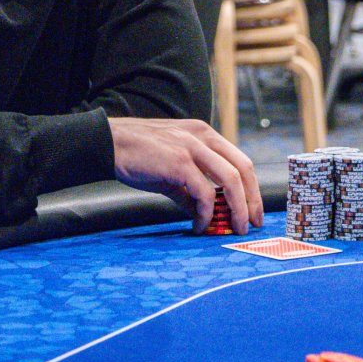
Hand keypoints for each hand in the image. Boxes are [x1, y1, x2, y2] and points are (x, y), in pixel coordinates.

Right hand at [107, 117, 263, 234]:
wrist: (109, 144)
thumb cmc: (138, 155)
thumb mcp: (171, 166)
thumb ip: (189, 187)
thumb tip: (202, 212)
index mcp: (203, 134)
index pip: (240, 161)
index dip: (251, 188)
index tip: (253, 211)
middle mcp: (202, 137)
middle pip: (243, 169)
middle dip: (251, 200)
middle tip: (251, 224)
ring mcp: (191, 147)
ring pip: (230, 180)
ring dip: (237, 209)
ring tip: (234, 227)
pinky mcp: (179, 162)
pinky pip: (204, 193)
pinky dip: (206, 213)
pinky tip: (199, 224)